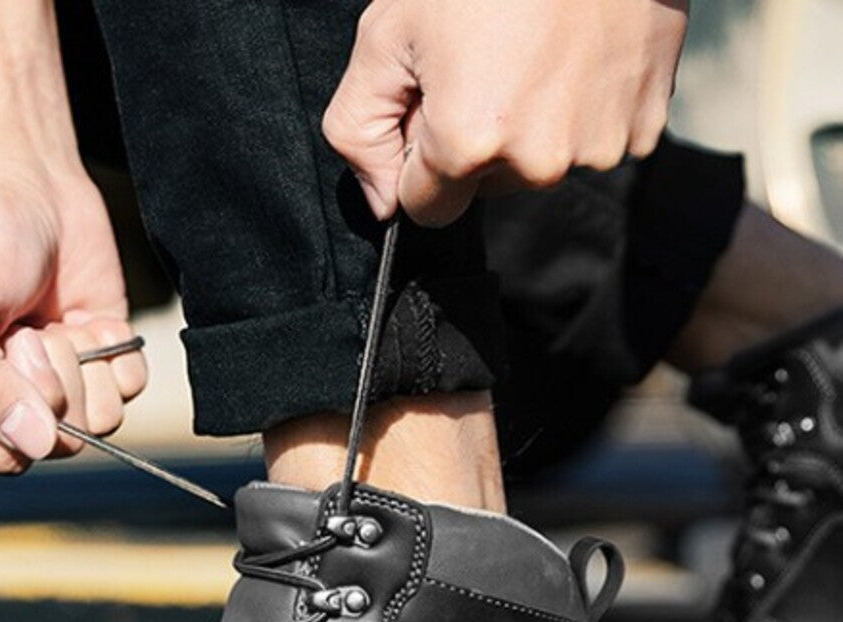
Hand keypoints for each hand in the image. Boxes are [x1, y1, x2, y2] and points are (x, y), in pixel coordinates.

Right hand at [0, 168, 145, 472]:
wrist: (25, 184)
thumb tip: (35, 446)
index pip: (6, 457)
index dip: (22, 409)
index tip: (9, 347)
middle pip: (60, 443)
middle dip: (55, 378)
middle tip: (30, 328)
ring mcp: (55, 392)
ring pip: (101, 423)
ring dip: (86, 364)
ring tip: (55, 323)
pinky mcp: (99, 368)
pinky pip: (129, 389)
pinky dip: (117, 351)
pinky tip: (88, 320)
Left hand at [323, 0, 688, 224]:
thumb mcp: (387, 34)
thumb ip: (359, 130)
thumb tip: (382, 203)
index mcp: (467, 145)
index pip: (426, 208)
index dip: (418, 161)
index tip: (433, 106)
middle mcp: (536, 162)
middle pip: (485, 187)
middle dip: (475, 142)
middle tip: (485, 62)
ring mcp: (596, 147)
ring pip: (539, 166)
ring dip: (530, 126)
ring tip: (534, 50)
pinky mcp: (643, 127)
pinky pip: (593, 140)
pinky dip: (582, 108)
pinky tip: (576, 54)